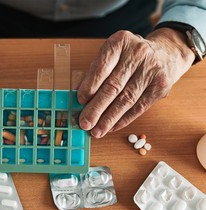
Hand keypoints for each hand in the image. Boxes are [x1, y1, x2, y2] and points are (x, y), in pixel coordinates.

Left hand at [77, 28, 194, 137]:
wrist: (166, 53)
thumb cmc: (129, 56)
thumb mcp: (112, 55)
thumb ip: (95, 73)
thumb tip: (79, 97)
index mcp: (120, 42)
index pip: (102, 67)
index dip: (89, 86)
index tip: (80, 101)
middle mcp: (138, 53)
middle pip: (113, 86)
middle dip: (96, 108)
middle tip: (85, 123)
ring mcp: (152, 70)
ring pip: (126, 100)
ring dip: (109, 119)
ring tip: (96, 131)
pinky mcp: (161, 86)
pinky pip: (139, 107)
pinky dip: (123, 119)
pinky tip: (111, 127)